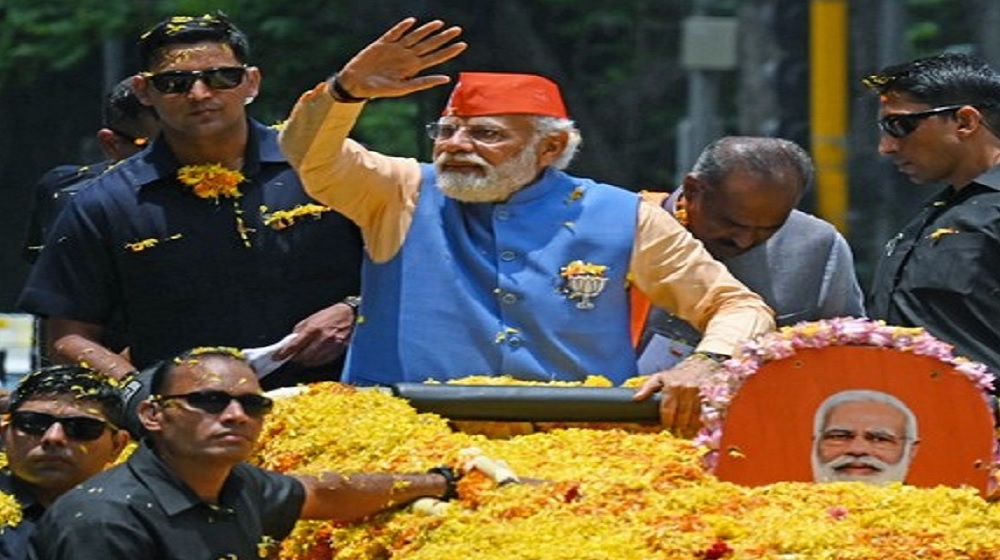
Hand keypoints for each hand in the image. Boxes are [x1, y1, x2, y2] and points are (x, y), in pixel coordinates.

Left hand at [273, 302, 354, 366]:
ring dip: (306, 360)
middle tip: (292, 356)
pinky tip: (315, 356)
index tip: (277, 357)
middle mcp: (321, 338)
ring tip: (304, 356)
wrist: (349, 314)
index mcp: (312, 329)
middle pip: (302, 356)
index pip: (294, 346)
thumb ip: (299, 331)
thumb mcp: (311, 319)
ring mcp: (330, 346)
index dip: (284, 353)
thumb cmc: (329, 315)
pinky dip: (317, 360)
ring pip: (313, 361)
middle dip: (295, 358)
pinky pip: (323, 361)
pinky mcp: (338, 350)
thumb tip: (290, 343)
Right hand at [335, 17, 466, 99]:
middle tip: (458, 30)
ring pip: (414, 36)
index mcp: (413, 68)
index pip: (435, 57)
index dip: (449, 51)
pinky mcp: (382, 43)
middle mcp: (407, 56)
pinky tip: (411, 22)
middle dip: (443, 37)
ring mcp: (396, 49)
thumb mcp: (403, 88)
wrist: (357, 84)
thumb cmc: (379, 90)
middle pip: (429, 44)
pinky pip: (394, 33)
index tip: (463, 45)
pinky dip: (402, 27)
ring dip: (427, 30)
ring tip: (440, 23)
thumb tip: (446, 79)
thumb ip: (424, 82)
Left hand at [632, 356, 717, 436]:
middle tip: (674, 431)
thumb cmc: (676, 374)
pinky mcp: (707, 398)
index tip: (665, 427)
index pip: (668, 410)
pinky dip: (698, 423)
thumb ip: (647, 388)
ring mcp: (698, 394)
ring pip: (693, 418)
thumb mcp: (659, 377)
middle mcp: (686, 390)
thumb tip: (636, 398)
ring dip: (688, 427)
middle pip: (681, 416)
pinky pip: (703, 414)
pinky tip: (694, 427)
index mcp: (672, 387)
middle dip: (677, 427)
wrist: (698, 365)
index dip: (666, 422)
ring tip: (683, 432)